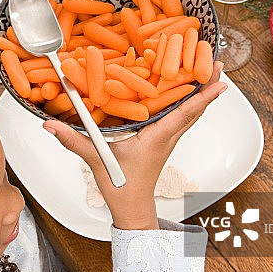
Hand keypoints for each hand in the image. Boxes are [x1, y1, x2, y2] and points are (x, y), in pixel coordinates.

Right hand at [43, 61, 226, 229]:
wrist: (132, 209)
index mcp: (157, 138)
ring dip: (201, 93)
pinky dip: (189, 102)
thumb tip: (50, 125)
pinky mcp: (163, 142)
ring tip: (210, 70)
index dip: (203, 96)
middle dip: (209, 86)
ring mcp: (167, 140)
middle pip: (195, 109)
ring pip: (191, 113)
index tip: (222, 81)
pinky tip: (186, 92)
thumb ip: (73, 141)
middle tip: (220, 62)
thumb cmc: (121, 188)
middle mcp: (168, 137)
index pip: (184, 113)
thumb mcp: (96, 161)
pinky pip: (181, 118)